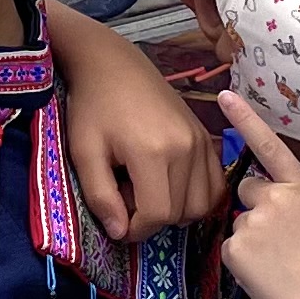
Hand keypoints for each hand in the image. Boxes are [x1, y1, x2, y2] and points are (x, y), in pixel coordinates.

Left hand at [46, 4, 224, 240]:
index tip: (117, 223)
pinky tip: (171, 187)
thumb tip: (119, 233)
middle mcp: (186, 148)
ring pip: (201, 204)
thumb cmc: (92, 107)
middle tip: (126, 198)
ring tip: (147, 191)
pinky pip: (215, 185)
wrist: (114, 65)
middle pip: (180, 213)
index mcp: (153, 152)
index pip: (157, 215)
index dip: (135, 231)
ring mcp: (201, 142)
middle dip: (151, 219)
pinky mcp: (206, 138)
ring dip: (175, 211)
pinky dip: (196, 197)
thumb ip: (100, 196)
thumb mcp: (84, 152)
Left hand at [215, 93, 299, 298]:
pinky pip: (231, 248)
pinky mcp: (234, 250)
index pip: (270, 146)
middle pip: (251, 189)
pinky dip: (243, 261)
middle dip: (261, 206)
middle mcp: (273, 198)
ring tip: (281, 260)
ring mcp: (251, 223)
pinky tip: (267, 273)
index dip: (246, 119)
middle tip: (286, 237)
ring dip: (254, 237)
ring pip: (242, 221)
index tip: (225, 95)